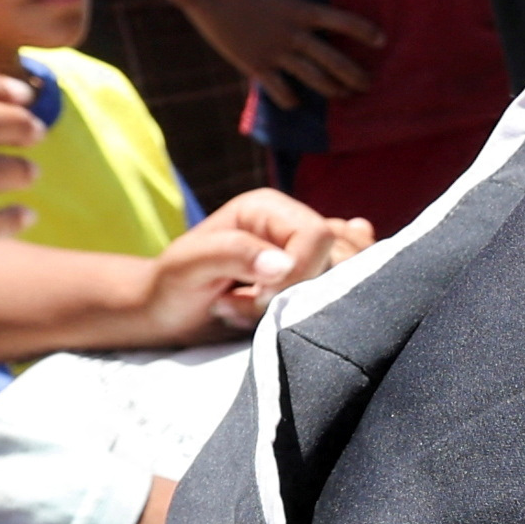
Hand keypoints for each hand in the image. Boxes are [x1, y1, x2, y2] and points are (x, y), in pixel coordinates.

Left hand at [131, 187, 369, 341]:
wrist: (170, 315)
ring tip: (265, 308)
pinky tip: (296, 304)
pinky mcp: (318, 276)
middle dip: (302, 292)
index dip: (298, 274)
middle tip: (254, 305)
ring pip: (351, 272)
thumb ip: (235, 254)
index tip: (258, 298)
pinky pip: (354, 280)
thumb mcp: (189, 265)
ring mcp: (310, 251)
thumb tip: (285, 265)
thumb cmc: (172, 286)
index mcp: (268, 208)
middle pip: (341, 254)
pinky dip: (335, 298)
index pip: (318, 236)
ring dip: (311, 301)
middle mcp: (295, 223)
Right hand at [175, 0, 384, 100]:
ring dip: (333, 90)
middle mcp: (293, 34)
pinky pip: (280, 90)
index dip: (365, 31)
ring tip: (343, 95)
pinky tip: (295, 102)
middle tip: (368, 85)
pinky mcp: (256, 66)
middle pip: (335, 61)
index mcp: (300, 9)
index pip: (343, 20)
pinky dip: (290, 99)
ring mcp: (276, 52)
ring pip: (315, 79)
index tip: (382, 40)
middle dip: (355, 76)